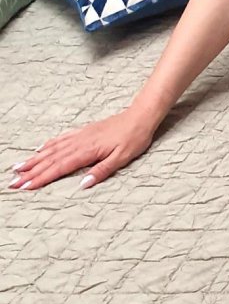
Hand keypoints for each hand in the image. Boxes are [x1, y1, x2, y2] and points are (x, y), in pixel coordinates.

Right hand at [8, 111, 157, 191]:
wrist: (141, 116)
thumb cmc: (134, 138)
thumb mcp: (122, 158)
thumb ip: (102, 171)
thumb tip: (83, 185)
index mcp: (87, 151)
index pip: (59, 167)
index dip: (41, 178)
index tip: (25, 187)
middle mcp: (80, 142)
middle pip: (51, 159)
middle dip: (30, 172)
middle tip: (12, 182)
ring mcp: (80, 135)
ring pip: (52, 149)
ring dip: (34, 159)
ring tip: (18, 167)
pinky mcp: (84, 131)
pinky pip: (61, 138)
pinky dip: (48, 145)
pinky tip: (39, 149)